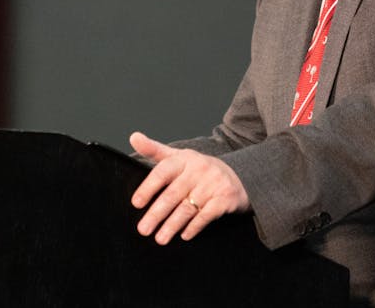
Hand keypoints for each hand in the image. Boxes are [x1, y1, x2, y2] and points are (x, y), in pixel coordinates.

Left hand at [129, 131, 248, 243]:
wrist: (240, 176)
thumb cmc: (201, 169)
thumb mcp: (180, 157)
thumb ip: (155, 150)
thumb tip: (134, 137)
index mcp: (185, 159)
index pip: (163, 172)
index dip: (148, 187)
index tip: (136, 203)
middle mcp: (199, 169)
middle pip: (173, 194)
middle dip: (156, 214)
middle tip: (143, 229)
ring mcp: (213, 184)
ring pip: (188, 207)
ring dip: (172, 225)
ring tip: (160, 238)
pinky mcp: (225, 198)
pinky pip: (206, 215)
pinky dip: (194, 226)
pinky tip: (184, 235)